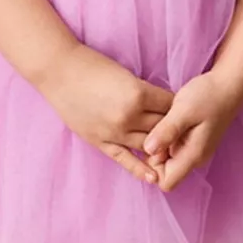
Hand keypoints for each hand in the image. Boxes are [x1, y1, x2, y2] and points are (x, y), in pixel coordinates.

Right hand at [39, 44, 173, 184]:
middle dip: (173, 129)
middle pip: (163, 127)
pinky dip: (139, 169)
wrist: (59, 71)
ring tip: (172, 152)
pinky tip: (153, 177)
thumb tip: (161, 105)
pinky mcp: (100, 141)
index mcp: (138, 94)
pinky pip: (124, 159)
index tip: (183, 110)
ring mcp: (114, 132)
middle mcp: (129, 116)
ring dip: (160, 148)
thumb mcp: (125, 74)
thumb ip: (143, 92)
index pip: (170, 106)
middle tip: (182, 132)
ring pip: (148, 145)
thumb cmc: (92, 66)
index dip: (178, 108)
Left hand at [142, 71, 242, 192]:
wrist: (229, 84)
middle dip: (155, 155)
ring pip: (168, 159)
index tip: (152, 143)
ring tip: (165, 122)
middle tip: (157, 128)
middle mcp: (195, 159)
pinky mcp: (194, 142)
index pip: (166, 182)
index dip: (152, 168)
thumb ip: (166, 132)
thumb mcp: (183, 111)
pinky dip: (167, 138)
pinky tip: (170, 120)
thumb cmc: (208, 95)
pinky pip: (174, 148)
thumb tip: (148, 150)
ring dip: (161, 144)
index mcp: (193, 156)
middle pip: (165, 172)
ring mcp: (196, 151)